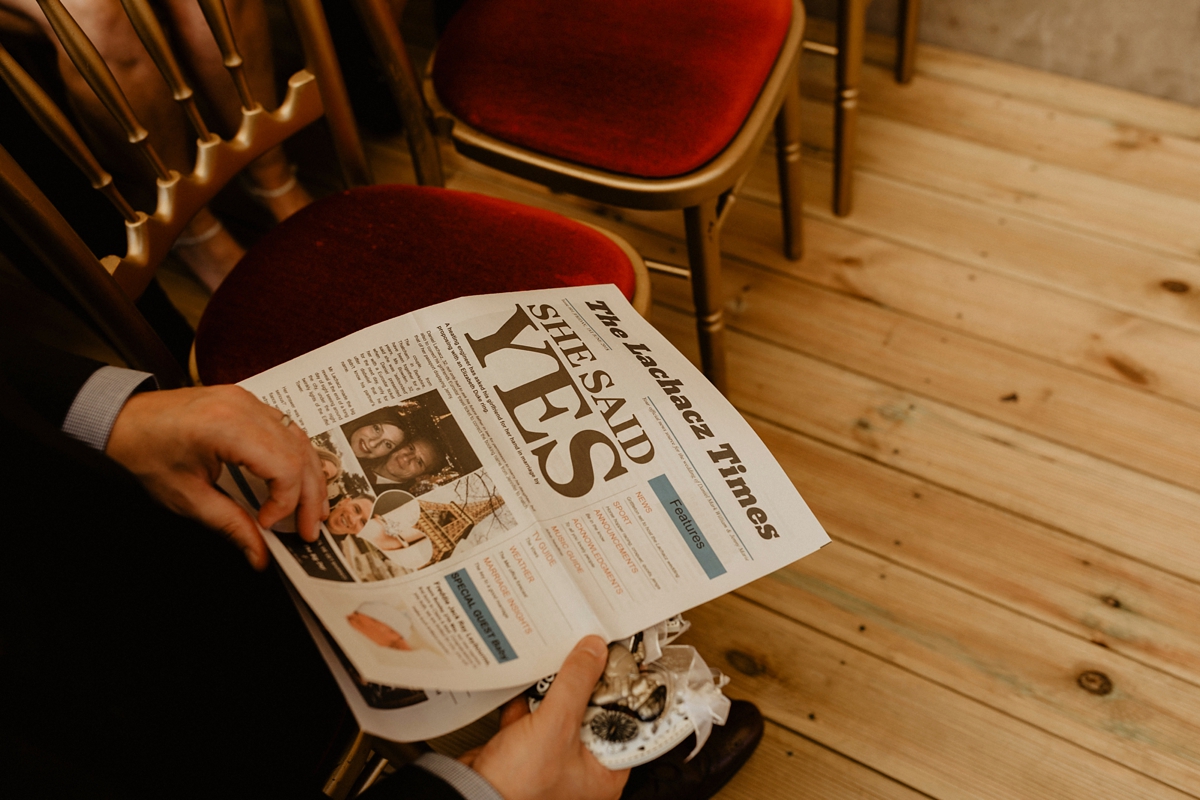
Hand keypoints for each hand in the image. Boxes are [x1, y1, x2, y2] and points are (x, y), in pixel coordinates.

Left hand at [106, 385, 327, 568]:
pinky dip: (297, 457)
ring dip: (310, 477)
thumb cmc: (145, 453)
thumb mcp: (186, 498)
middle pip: (300, 454)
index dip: (286, 502)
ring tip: (311, 509)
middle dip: (310, 496)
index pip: (283, 466)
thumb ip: (230, 525)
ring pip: (301, 440)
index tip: (269, 524)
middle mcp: (244, 407)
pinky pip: (287, 429)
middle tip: (310, 528)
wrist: (121, 419)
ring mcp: (249, 400)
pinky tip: (298, 480)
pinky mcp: (248, 402)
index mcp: (226, 427)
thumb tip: (260, 554)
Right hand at [461, 636, 628, 799]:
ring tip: (556, 668)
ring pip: (563, 711)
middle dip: (585, 686)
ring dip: (555, 691)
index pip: (626, 724)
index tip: (620, 665)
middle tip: (586, 659)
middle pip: (594, 713)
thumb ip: (577, 684)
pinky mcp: (528, 750)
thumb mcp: (556, 726)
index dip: (625, 693)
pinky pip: (534, 717)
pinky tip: (525, 686)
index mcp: (603, 774)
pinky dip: (528, 701)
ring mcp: (553, 757)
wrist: (470, 795)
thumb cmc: (517, 787)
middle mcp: (582, 768)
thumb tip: (594, 652)